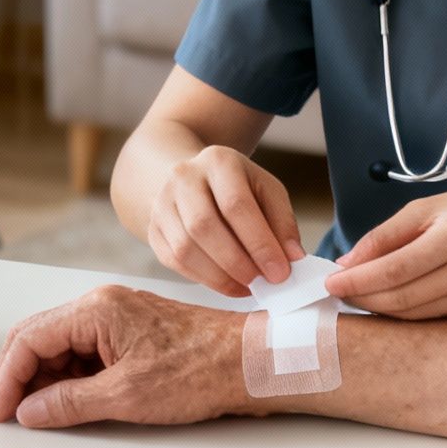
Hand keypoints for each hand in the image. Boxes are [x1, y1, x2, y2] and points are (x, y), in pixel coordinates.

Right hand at [0, 286, 246, 428]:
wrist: (248, 363)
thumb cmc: (200, 369)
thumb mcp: (125, 395)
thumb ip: (69, 403)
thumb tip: (31, 410)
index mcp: (96, 310)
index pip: (29, 338)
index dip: (8, 378)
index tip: (2, 409)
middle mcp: (103, 305)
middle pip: (41, 337)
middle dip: (20, 376)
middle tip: (12, 413)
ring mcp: (118, 317)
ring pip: (62, 345)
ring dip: (46, 378)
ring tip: (41, 414)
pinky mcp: (132, 332)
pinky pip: (87, 351)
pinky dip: (72, 377)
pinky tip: (71, 401)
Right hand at [144, 146, 304, 296]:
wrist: (195, 180)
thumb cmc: (238, 187)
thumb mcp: (267, 191)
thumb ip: (282, 222)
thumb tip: (293, 258)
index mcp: (219, 161)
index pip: (236, 205)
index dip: (259, 243)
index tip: (279, 272)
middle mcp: (184, 177)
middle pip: (204, 226)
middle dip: (237, 262)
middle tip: (261, 283)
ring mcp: (162, 202)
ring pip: (185, 248)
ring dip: (219, 276)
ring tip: (246, 287)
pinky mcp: (153, 228)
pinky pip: (173, 260)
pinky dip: (202, 279)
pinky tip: (226, 283)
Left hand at [323, 187, 446, 317]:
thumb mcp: (430, 206)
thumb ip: (387, 234)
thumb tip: (349, 261)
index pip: (395, 269)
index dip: (359, 280)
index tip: (331, 283)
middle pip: (403, 298)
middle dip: (363, 298)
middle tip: (338, 294)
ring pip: (416, 314)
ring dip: (380, 309)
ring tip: (358, 297)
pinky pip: (434, 317)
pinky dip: (406, 313)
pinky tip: (388, 302)